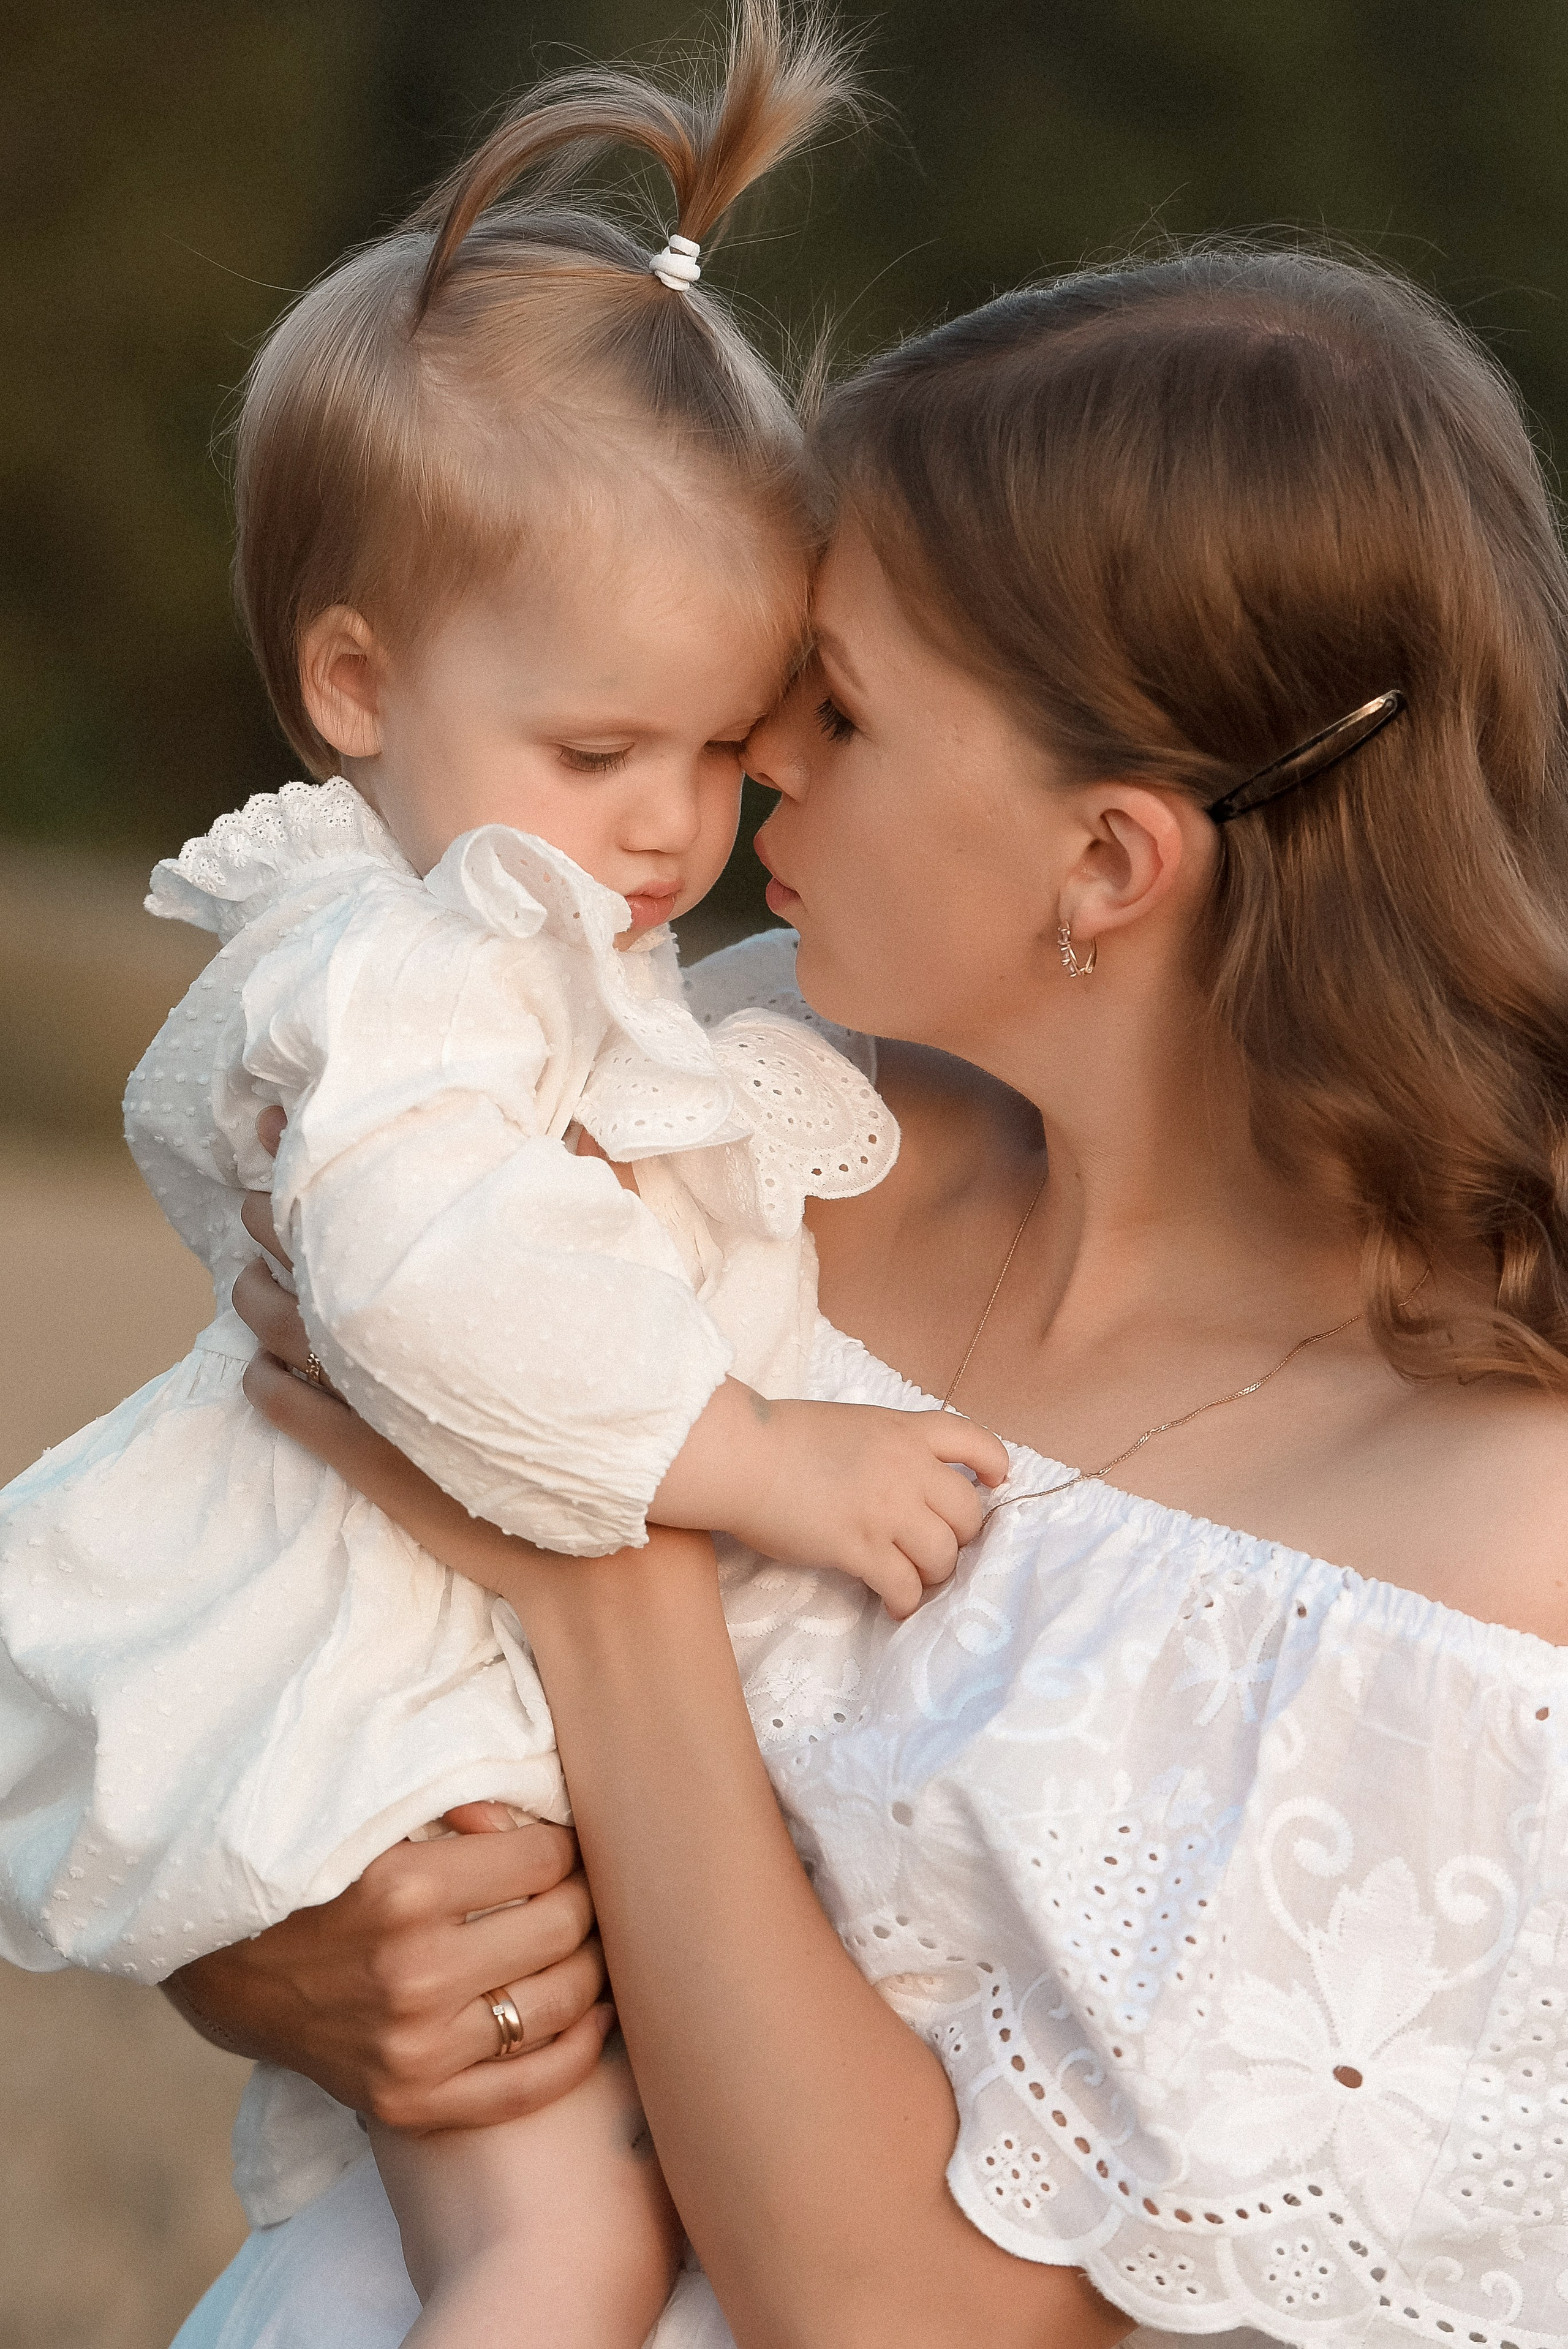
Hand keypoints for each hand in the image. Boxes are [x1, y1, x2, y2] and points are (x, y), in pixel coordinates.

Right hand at [166, 1807, 613, 2130]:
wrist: (228, 1969)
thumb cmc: (313, 1880)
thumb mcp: (375, 1824)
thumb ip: (460, 1812)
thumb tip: (531, 1821)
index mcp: (407, 1890)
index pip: (547, 1857)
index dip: (565, 1844)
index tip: (559, 1845)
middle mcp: (416, 1974)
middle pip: (563, 1926)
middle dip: (584, 1898)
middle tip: (579, 1889)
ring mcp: (415, 2049)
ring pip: (561, 2001)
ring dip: (590, 1965)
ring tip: (587, 1943)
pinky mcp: (410, 2103)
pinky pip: (526, 2089)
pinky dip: (576, 2050)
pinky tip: (593, 2016)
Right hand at [651, 1380, 1009, 1619]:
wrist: (743, 1457)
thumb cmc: (781, 1436)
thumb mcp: (851, 1424)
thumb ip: (885, 1447)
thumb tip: (900, 1480)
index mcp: (905, 1430)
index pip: (973, 1442)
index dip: (994, 1464)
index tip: (996, 1484)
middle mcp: (908, 1469)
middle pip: (967, 1513)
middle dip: (959, 1537)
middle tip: (935, 1548)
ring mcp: (887, 1510)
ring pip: (943, 1556)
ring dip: (933, 1574)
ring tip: (913, 1580)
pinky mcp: (861, 1549)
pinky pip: (905, 1586)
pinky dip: (906, 1603)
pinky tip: (894, 1607)